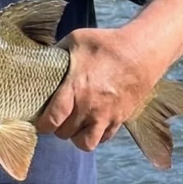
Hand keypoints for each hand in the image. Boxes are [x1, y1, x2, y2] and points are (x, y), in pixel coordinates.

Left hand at [35, 27, 158, 152]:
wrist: (142, 52)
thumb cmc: (106, 43)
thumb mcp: (76, 40)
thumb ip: (57, 51)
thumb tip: (41, 55)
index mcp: (75, 89)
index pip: (52, 121)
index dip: (42, 125)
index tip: (40, 120)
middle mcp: (89, 107)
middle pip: (64, 133)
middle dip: (57, 128)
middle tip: (57, 118)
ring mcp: (106, 115)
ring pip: (85, 143)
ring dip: (76, 136)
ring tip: (74, 125)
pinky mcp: (120, 118)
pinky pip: (104, 138)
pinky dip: (95, 135)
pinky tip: (91, 122)